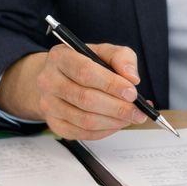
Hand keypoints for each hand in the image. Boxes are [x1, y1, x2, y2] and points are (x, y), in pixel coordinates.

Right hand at [1, 43, 147, 139]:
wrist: (58, 78)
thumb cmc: (85, 63)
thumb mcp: (104, 51)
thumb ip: (121, 58)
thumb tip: (132, 78)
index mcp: (60, 57)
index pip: (85, 72)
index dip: (111, 84)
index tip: (132, 92)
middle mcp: (48, 81)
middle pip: (86, 99)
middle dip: (117, 108)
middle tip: (138, 111)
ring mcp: (49, 105)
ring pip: (85, 120)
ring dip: (113, 121)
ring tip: (131, 117)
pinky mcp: (54, 124)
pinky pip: (82, 133)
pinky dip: (104, 131)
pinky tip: (117, 123)